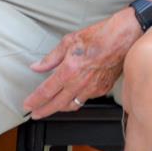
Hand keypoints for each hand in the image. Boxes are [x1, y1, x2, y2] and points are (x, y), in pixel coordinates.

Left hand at [23, 11, 138, 118]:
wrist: (123, 38)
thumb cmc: (99, 36)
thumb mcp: (69, 41)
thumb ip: (51, 58)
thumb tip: (37, 66)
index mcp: (69, 70)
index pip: (46, 91)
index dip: (34, 100)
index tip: (27, 105)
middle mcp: (80, 83)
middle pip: (57, 104)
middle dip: (43, 111)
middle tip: (35, 114)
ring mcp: (93, 88)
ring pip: (72, 105)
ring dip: (60, 108)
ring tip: (52, 107)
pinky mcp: (103, 89)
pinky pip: (86, 99)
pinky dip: (77, 99)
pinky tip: (73, 95)